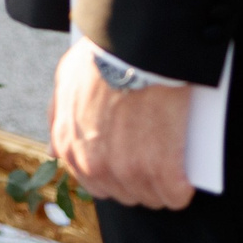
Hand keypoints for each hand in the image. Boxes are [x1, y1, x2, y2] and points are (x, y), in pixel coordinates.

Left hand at [50, 44, 193, 210]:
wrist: (134, 46)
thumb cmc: (101, 57)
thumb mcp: (66, 81)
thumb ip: (58, 118)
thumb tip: (53, 151)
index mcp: (70, 147)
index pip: (94, 184)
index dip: (116, 175)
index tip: (132, 164)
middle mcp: (94, 165)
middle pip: (124, 193)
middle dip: (140, 182)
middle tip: (156, 161)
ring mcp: (128, 169)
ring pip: (151, 197)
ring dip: (163, 186)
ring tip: (175, 167)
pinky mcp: (161, 166)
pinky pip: (176, 194)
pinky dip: (184, 187)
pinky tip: (188, 176)